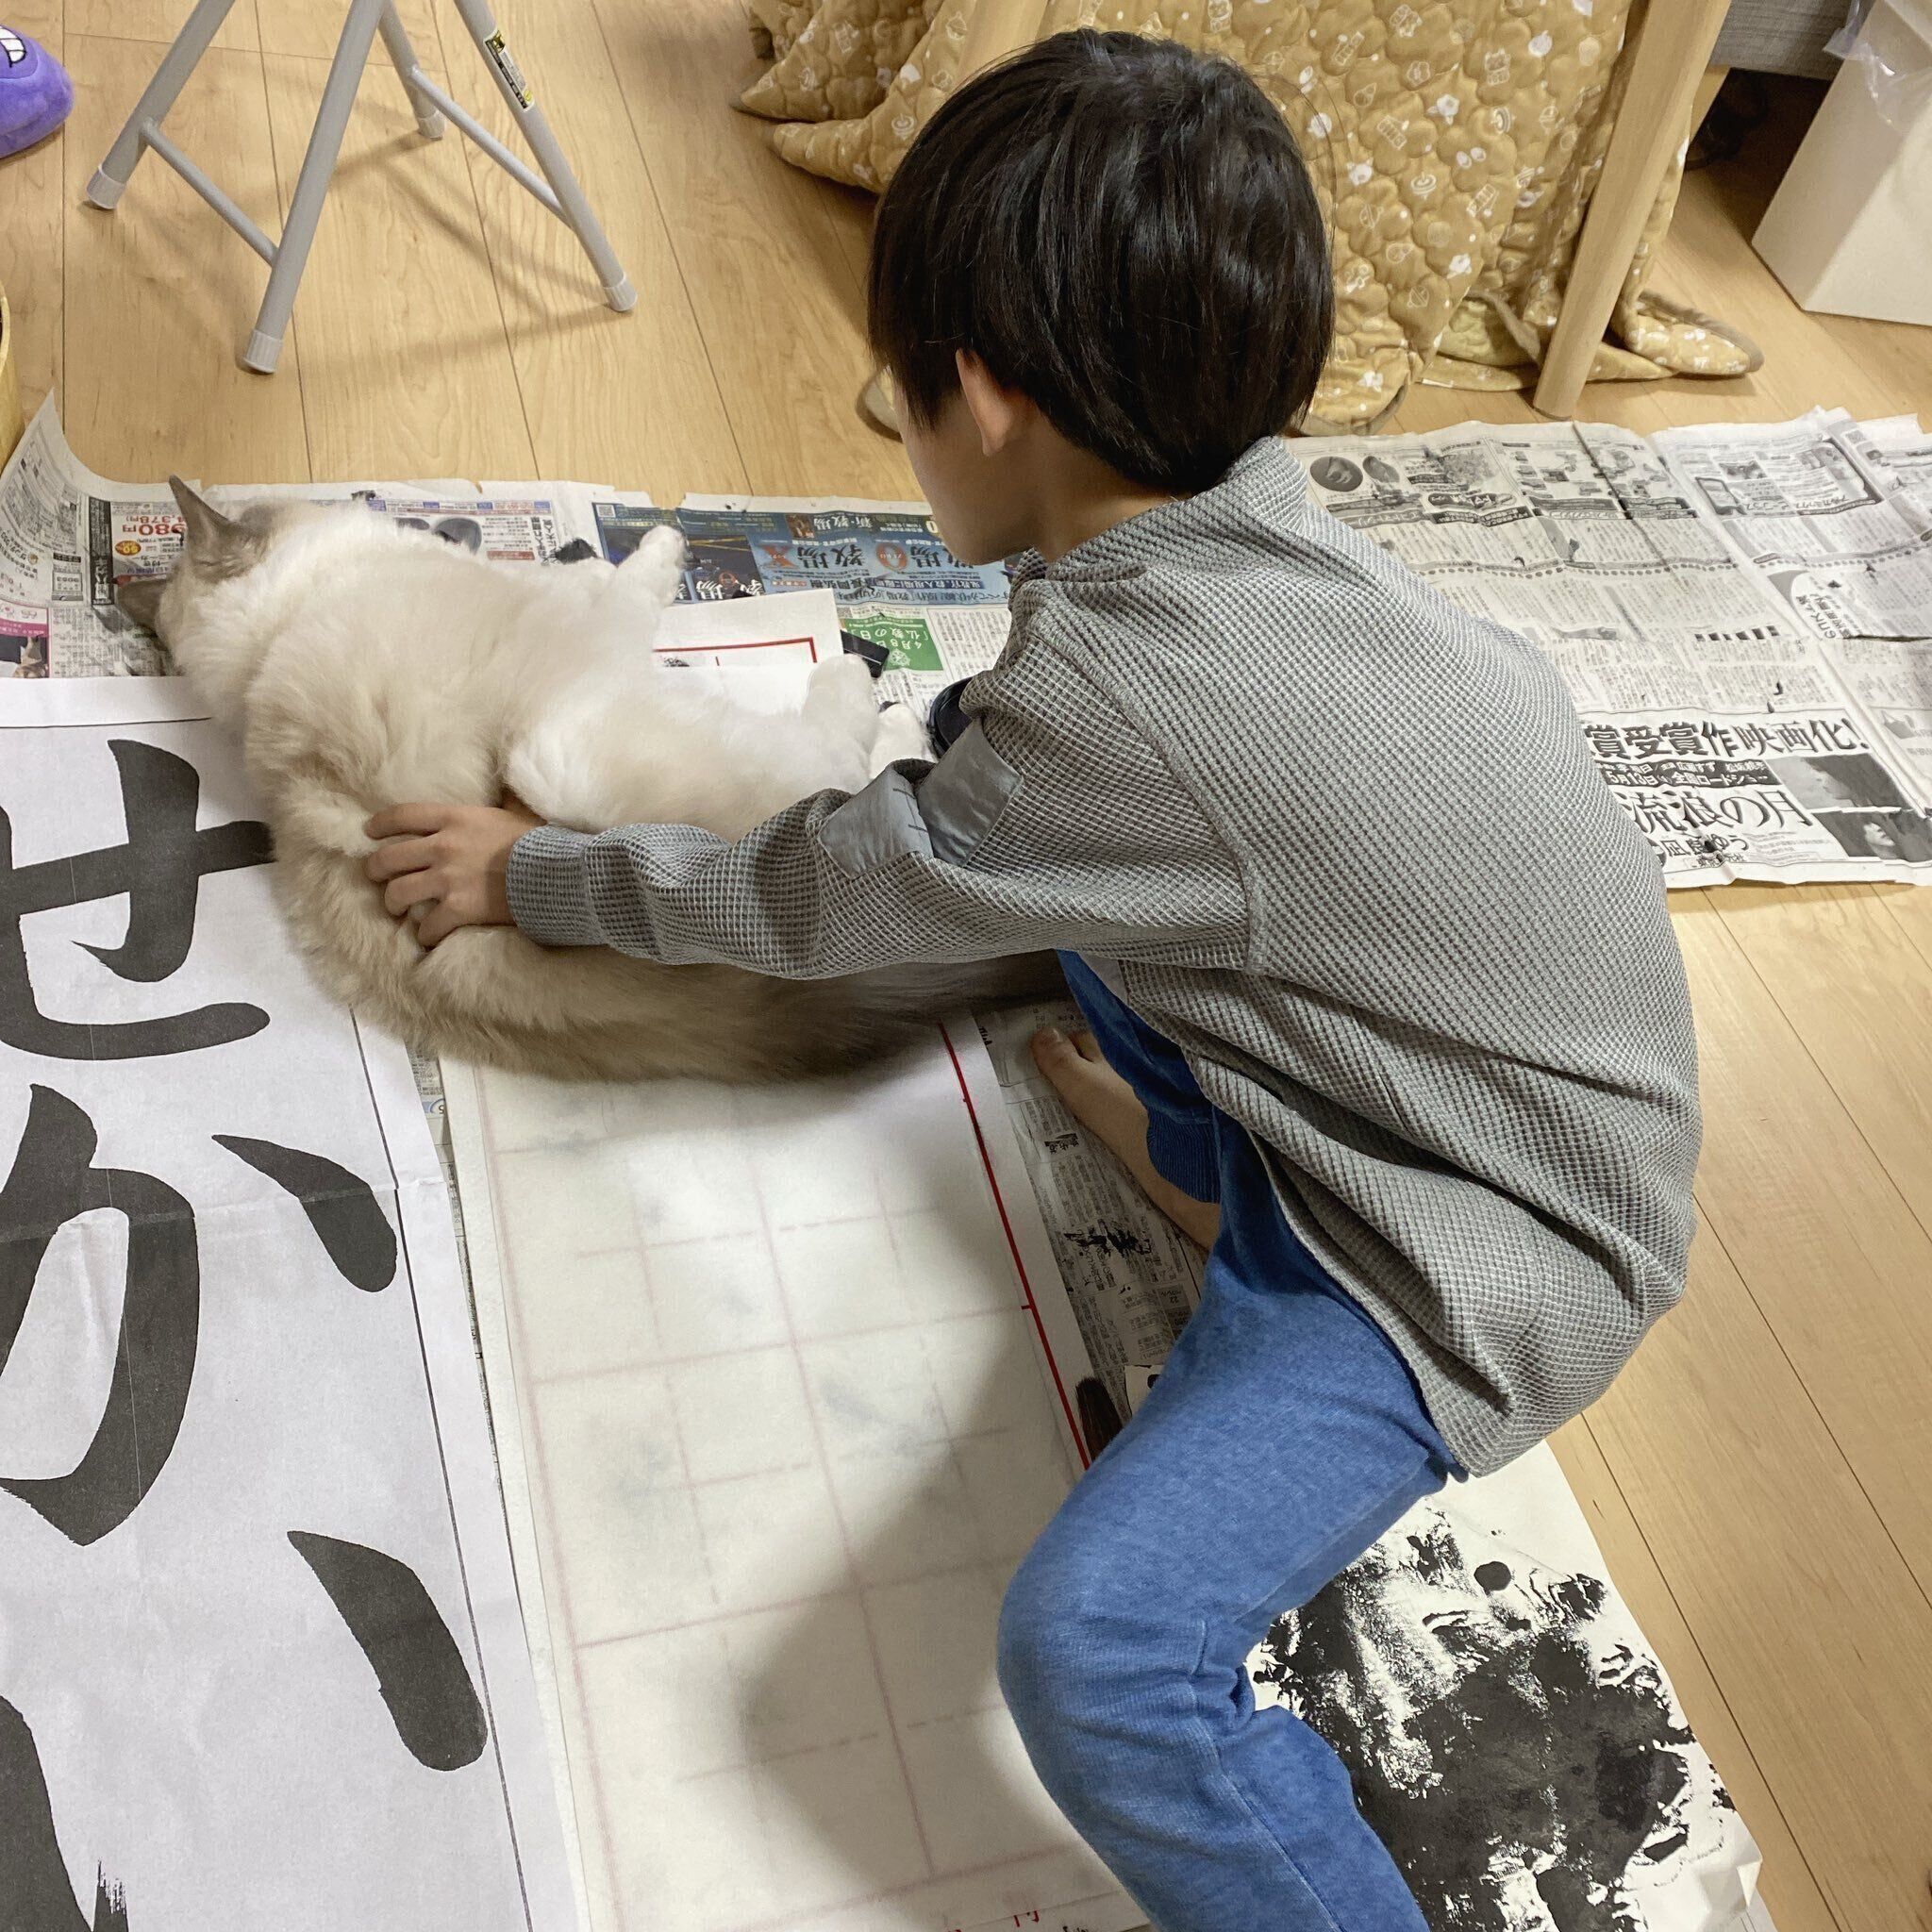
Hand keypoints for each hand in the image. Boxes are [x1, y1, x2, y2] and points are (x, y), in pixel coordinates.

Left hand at [364, 800, 541, 946]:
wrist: (556, 872)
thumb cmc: (539, 842)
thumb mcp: (510, 812)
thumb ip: (494, 805)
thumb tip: (502, 791)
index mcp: (454, 818)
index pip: (402, 815)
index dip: (379, 825)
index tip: (369, 832)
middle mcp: (443, 847)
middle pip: (389, 857)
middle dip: (376, 869)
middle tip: (377, 877)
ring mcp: (448, 879)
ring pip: (398, 893)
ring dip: (393, 904)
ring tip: (397, 910)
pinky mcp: (458, 909)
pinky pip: (428, 926)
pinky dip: (425, 934)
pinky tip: (429, 936)